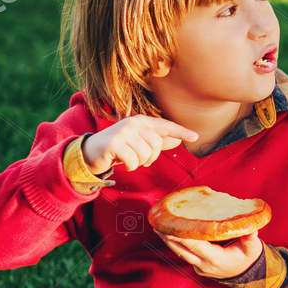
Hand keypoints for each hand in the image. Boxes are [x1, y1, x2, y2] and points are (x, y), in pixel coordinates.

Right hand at [80, 115, 198, 173]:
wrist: (92, 152)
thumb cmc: (120, 147)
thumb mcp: (140, 142)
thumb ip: (158, 140)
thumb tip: (178, 139)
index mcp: (141, 121)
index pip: (165, 126)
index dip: (181, 131)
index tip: (196, 137)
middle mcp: (133, 123)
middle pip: (156, 146)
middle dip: (150, 157)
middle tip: (138, 157)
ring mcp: (123, 132)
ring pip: (145, 155)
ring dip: (138, 162)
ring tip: (128, 157)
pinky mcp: (114, 143)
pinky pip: (133, 162)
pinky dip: (130, 166)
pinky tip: (121, 161)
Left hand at [162, 232, 262, 278]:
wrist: (247, 272)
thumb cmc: (249, 258)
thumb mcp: (253, 248)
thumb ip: (251, 238)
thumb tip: (251, 228)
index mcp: (216, 259)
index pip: (196, 246)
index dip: (182, 238)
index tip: (170, 229)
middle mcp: (204, 265)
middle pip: (181, 251)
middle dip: (168, 238)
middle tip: (157, 224)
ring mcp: (199, 267)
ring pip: (180, 253)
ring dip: (169, 241)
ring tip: (158, 227)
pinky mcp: (197, 265)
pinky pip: (185, 254)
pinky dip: (178, 244)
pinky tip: (171, 233)